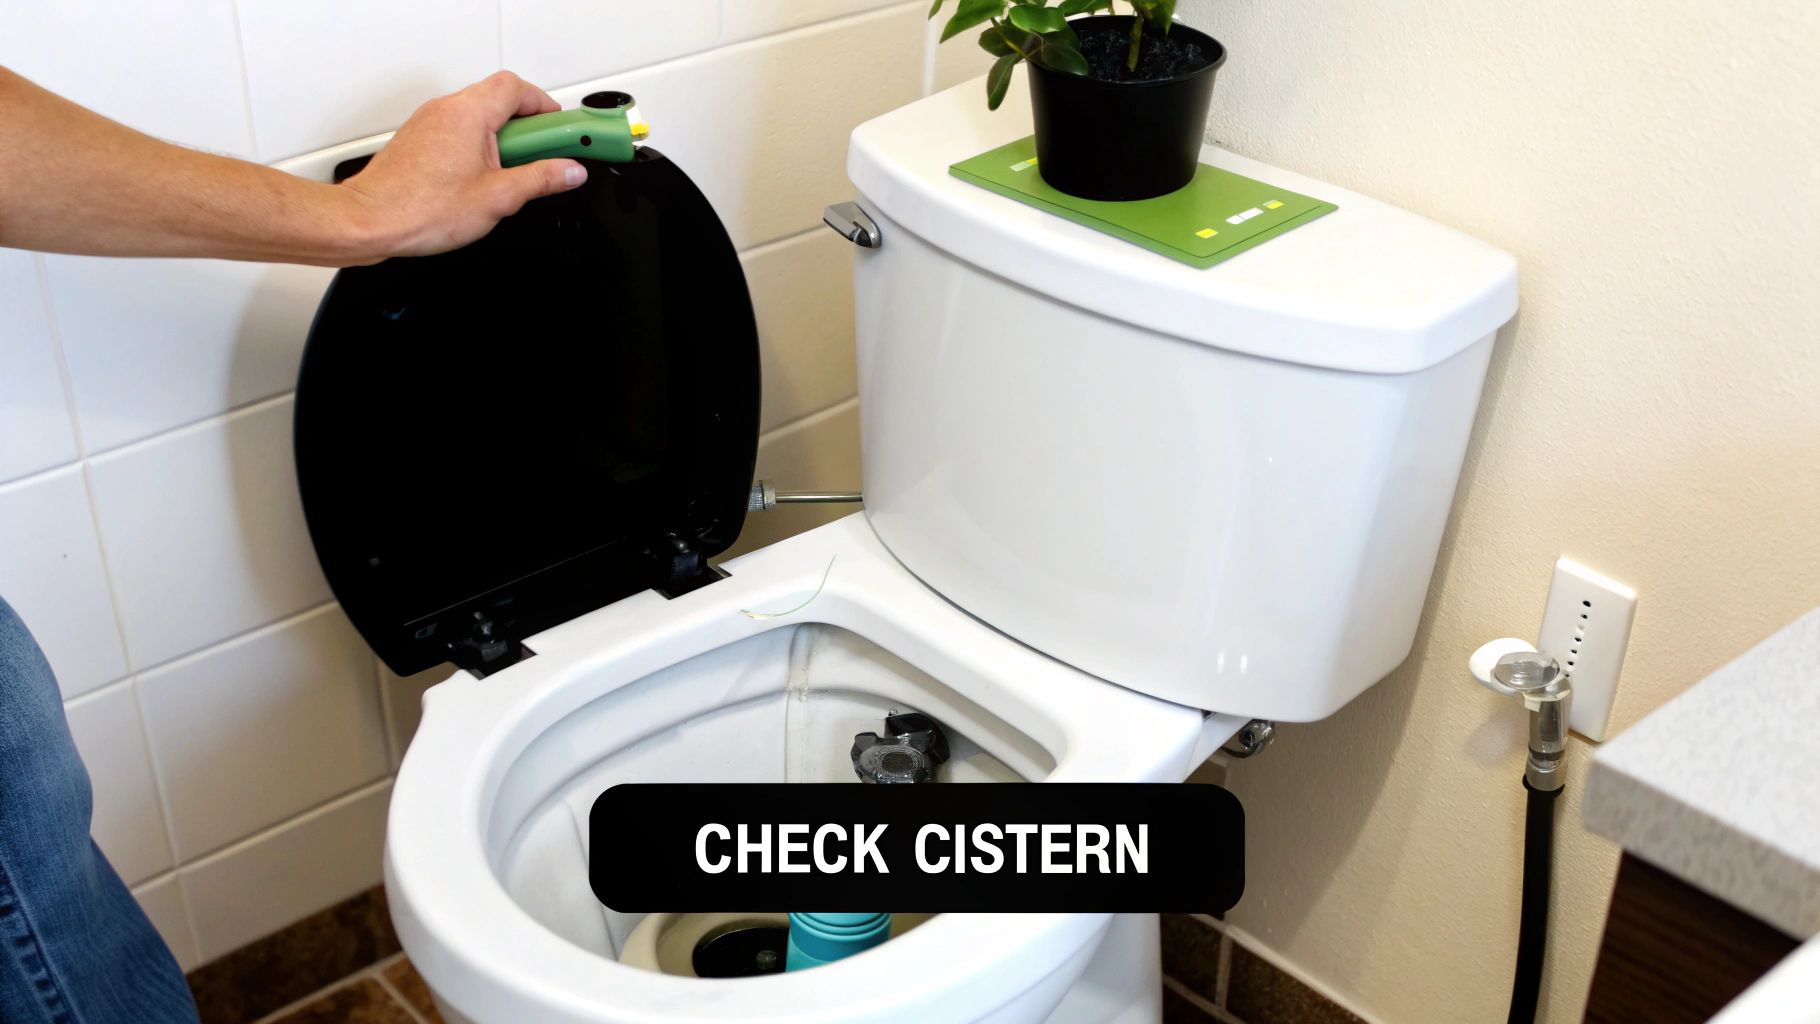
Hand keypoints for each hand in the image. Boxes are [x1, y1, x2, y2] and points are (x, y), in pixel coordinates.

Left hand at [339, 71, 586, 261]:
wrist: (370, 221)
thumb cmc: (419, 208)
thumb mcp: (498, 198)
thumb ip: (541, 179)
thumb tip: (569, 171)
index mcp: (470, 113)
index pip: (519, 89)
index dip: (547, 109)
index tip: (566, 133)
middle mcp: (447, 109)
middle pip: (501, 100)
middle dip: (530, 129)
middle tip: (547, 158)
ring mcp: (431, 122)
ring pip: (481, 118)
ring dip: (505, 140)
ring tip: (515, 176)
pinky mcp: (421, 140)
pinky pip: (461, 132)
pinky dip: (481, 148)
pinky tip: (485, 181)